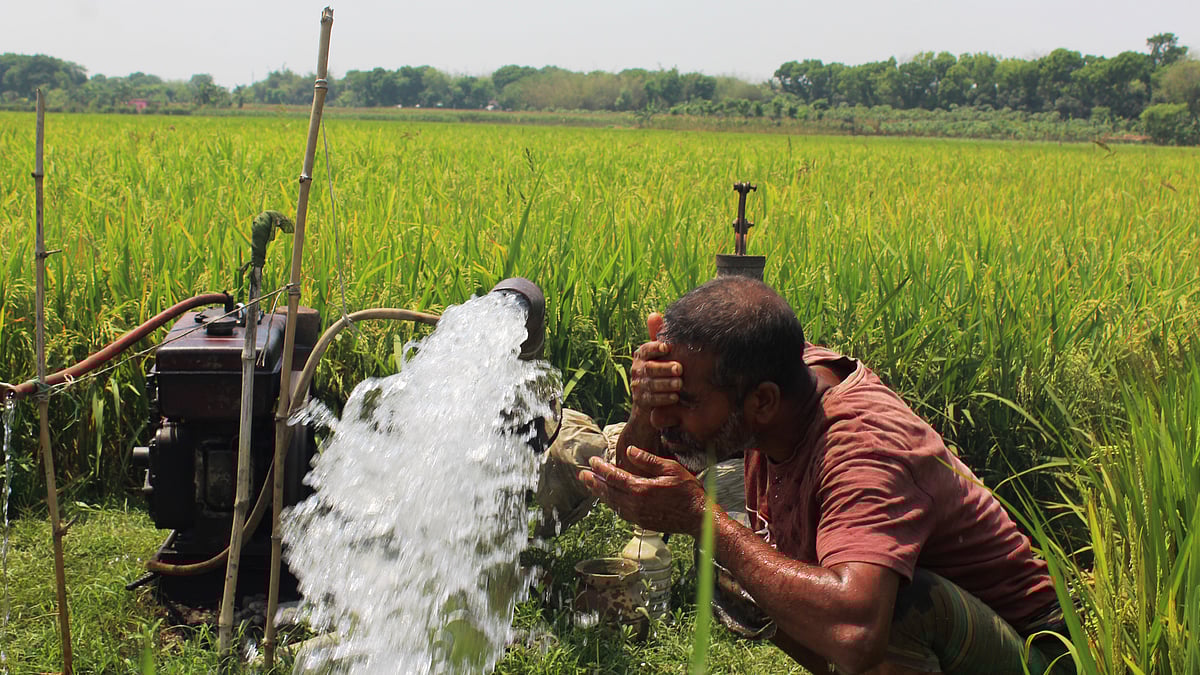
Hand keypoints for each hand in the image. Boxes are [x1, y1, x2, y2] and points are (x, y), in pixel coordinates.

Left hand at [578, 445, 708, 536]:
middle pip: (608, 492)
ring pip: (613, 503)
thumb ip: (648, 460)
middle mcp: (635, 504)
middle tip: (582, 475)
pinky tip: (610, 498)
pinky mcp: (641, 523)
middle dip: (594, 482)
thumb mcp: (670, 468)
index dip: (601, 468)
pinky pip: (621, 512)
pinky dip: (612, 503)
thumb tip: (629, 450)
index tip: (592, 461)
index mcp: (641, 489)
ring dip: (601, 494)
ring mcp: (637, 516)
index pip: (614, 476)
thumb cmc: (688, 492)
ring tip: (591, 485)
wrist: (698, 518)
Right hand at [629, 312, 682, 412]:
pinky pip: (651, 399)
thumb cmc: (660, 370)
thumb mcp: (659, 354)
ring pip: (650, 384)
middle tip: (680, 369)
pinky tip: (675, 397)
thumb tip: (654, 314)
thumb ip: (658, 336)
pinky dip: (663, 398)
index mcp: (641, 356)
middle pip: (649, 368)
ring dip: (665, 384)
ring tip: (680, 384)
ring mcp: (637, 386)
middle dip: (664, 368)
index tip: (668, 347)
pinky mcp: (641, 401)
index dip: (656, 348)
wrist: (650, 401)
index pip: (646, 349)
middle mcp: (637, 370)